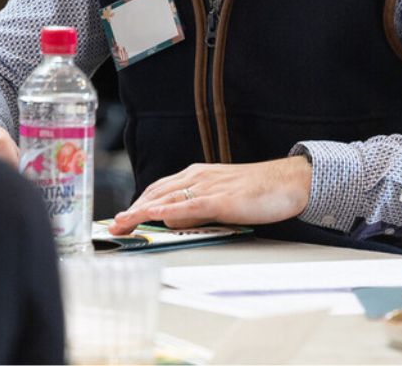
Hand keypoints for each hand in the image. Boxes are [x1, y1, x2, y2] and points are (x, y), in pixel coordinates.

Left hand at [110, 156, 311, 233]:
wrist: (287, 181)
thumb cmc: (257, 190)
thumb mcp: (219, 199)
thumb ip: (195, 208)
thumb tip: (172, 221)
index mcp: (194, 176)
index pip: (158, 189)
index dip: (137, 203)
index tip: (122, 217)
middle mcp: (195, 178)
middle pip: (155, 193)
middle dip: (132, 210)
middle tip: (114, 226)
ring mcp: (207, 187)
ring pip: (165, 198)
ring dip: (140, 212)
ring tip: (122, 225)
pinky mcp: (220, 200)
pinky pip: (188, 205)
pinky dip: (167, 211)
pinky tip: (152, 216)